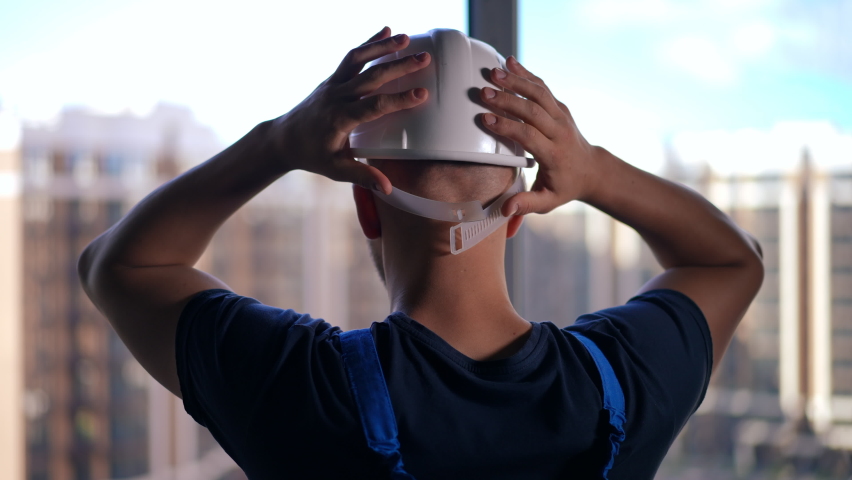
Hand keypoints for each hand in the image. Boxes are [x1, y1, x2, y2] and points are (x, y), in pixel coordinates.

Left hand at [268, 27, 430, 193]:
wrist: (284, 139)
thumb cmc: (311, 155)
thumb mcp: (336, 170)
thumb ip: (363, 177)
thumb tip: (388, 188)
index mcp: (339, 119)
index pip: (373, 106)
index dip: (398, 99)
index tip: (422, 93)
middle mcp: (336, 97)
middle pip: (370, 77)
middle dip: (398, 67)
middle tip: (424, 58)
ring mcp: (332, 84)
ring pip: (357, 59)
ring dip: (382, 47)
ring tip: (407, 38)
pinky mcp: (332, 78)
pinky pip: (351, 57)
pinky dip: (369, 43)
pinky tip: (387, 32)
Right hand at [479, 56, 600, 215]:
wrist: (591, 170)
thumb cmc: (564, 187)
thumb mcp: (547, 202)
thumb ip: (526, 205)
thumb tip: (505, 213)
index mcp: (554, 155)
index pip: (530, 136)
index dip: (508, 127)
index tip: (485, 119)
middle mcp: (560, 132)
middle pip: (533, 111)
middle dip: (508, 100)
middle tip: (482, 92)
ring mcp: (562, 116)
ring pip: (539, 93)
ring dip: (516, 81)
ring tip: (493, 72)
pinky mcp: (560, 106)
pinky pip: (543, 87)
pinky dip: (526, 73)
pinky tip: (509, 62)